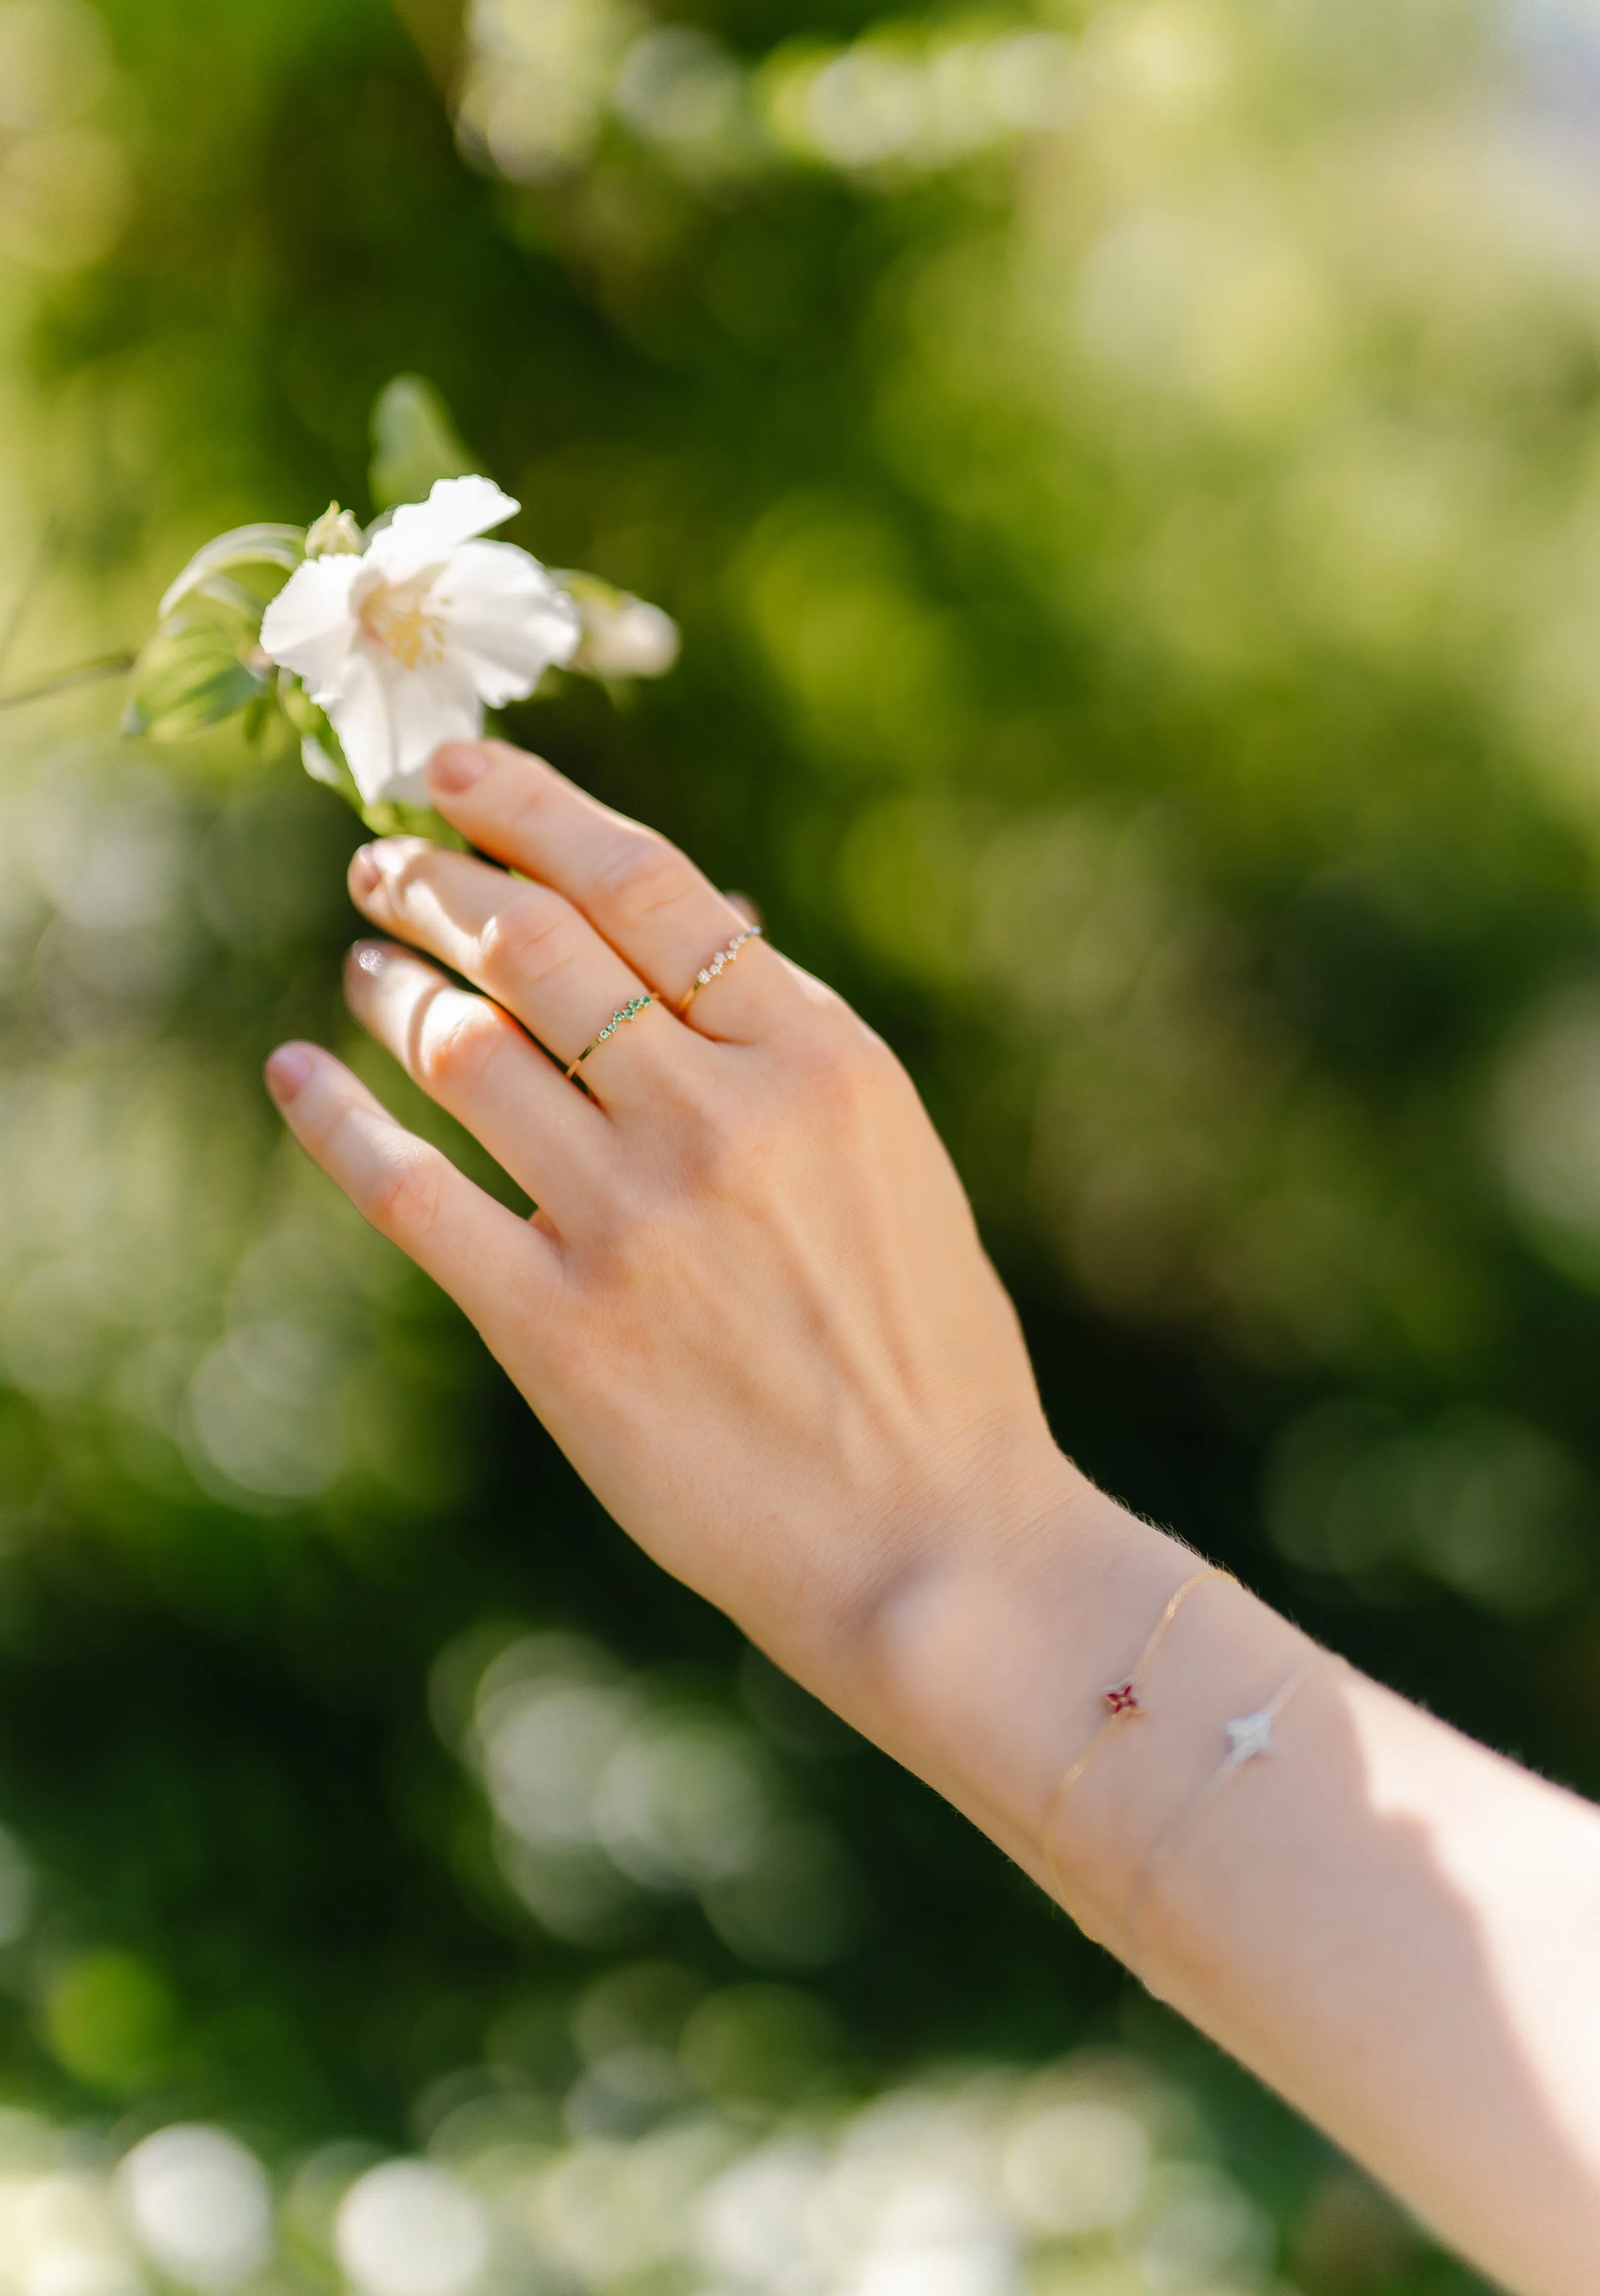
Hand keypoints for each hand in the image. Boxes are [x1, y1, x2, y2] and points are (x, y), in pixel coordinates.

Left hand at [265, 740, 1066, 1698]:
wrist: (931, 1536)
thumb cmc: (926, 1343)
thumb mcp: (891, 1154)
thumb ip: (782, 1042)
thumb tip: (691, 925)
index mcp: (817, 1055)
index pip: (643, 881)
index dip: (529, 807)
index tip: (457, 773)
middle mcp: (716, 1117)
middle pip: (535, 946)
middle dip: (439, 882)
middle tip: (384, 861)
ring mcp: (628, 1222)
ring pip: (462, 1048)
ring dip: (393, 984)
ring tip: (366, 960)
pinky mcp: (554, 1329)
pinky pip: (409, 1191)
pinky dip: (337, 1118)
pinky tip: (295, 1074)